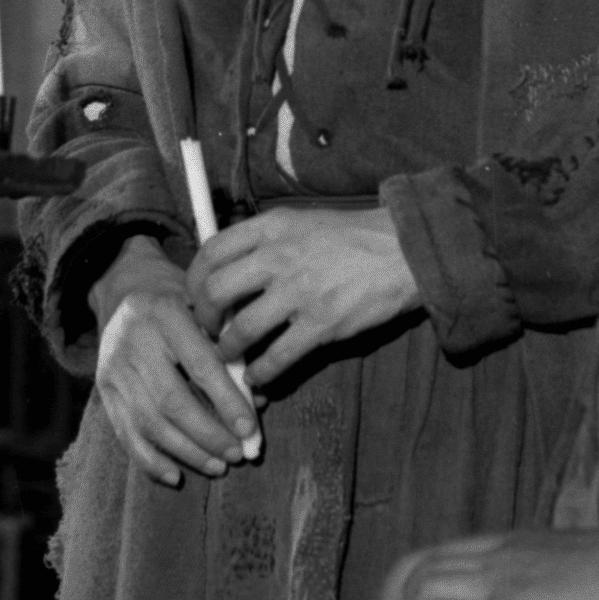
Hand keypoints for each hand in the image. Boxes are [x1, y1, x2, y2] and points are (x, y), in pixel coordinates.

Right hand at [89, 237, 261, 487]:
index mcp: (165, 312)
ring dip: (186, 452)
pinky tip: (176, 475)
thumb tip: (256, 401)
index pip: (200, 366)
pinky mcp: (102, 389)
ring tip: (218, 466)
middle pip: (171, 401)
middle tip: (237, 454)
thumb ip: (229, 349)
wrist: (125, 287)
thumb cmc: (181, 300)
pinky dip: (150, 461)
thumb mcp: (205, 308)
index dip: (227, 401)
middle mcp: (133, 340)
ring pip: (149, 423)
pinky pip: (125, 433)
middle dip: (208, 434)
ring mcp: (113, 367)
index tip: (250, 430)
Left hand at [185, 204, 422, 388]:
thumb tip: (229, 269)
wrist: (404, 250)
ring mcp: (300, 291)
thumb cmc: (352, 237)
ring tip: (230, 355)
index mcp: (272, 226)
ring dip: (228, 349)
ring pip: (241, 329)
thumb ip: (266, 241)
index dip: (194, 278)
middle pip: (215, 290)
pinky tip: (260, 377)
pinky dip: (262, 373)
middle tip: (210, 329)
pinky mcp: (322, 323)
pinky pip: (278, 357)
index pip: (211, 249)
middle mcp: (279, 256)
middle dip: (204, 317)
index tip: (197, 296)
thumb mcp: (301, 222)